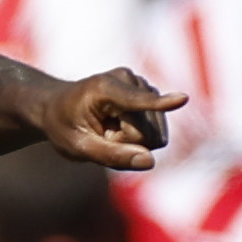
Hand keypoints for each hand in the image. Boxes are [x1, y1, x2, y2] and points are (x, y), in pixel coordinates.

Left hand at [35, 65, 185, 170]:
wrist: (58, 106)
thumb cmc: (63, 125)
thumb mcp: (78, 146)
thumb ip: (112, 155)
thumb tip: (150, 161)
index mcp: (105, 88)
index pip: (138, 102)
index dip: (161, 104)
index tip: (183, 98)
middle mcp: (129, 80)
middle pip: (148, 134)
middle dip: (126, 144)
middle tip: (99, 134)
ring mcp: (143, 85)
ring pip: (156, 136)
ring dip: (132, 142)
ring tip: (107, 130)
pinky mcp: (151, 95)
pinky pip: (157, 133)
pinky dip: (137, 137)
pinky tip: (118, 126)